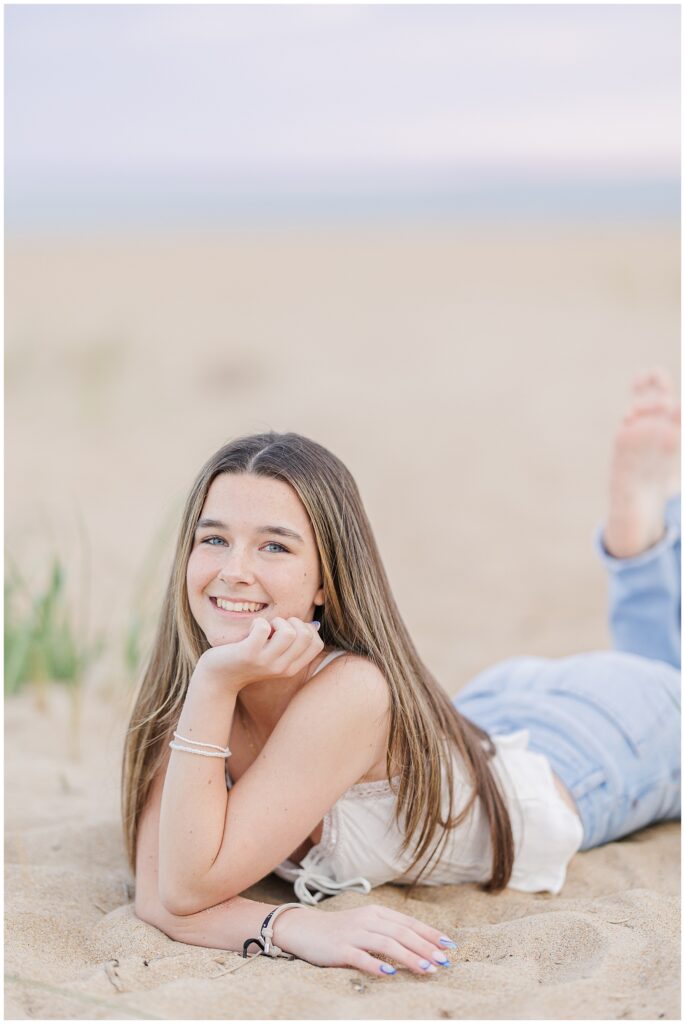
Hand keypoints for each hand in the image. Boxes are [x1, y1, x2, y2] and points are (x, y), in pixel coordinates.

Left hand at [193, 616, 323, 694]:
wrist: (218, 677)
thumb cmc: (248, 659)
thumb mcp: (274, 655)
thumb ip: (292, 644)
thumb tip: (314, 625)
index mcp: (291, 668)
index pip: (317, 644)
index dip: (307, 628)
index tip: (289, 629)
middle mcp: (281, 667)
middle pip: (306, 635)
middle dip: (293, 621)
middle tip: (276, 626)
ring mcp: (265, 662)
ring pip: (289, 633)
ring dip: (277, 621)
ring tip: (265, 627)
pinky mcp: (248, 654)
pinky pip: (263, 628)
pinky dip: (258, 622)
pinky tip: (251, 629)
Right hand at [273, 903, 454, 976]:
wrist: (303, 929)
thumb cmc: (339, 931)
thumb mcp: (366, 925)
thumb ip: (388, 932)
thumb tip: (418, 946)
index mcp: (376, 912)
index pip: (409, 923)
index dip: (430, 933)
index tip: (449, 946)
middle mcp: (367, 920)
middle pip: (402, 933)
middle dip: (426, 948)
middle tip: (444, 962)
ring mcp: (353, 934)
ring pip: (387, 944)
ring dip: (409, 957)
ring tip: (427, 969)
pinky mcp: (339, 949)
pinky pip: (360, 956)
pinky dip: (376, 964)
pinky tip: (390, 973)